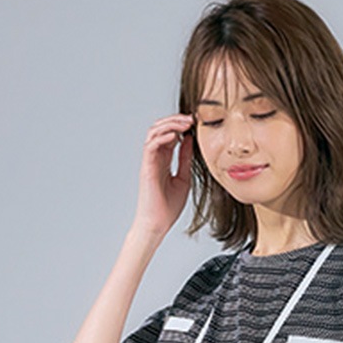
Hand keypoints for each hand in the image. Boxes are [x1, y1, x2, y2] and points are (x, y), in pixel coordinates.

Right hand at [131, 113, 194, 241]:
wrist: (158, 224)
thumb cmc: (168, 206)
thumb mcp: (183, 178)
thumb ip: (185, 159)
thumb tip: (189, 141)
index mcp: (164, 160)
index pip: (169, 135)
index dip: (181, 126)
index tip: (196, 123)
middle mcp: (155, 158)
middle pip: (160, 129)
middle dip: (175, 120)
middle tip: (192, 118)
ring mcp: (149, 162)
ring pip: (154, 132)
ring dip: (169, 124)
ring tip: (185, 123)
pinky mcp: (146, 167)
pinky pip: (151, 146)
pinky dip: (162, 137)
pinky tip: (175, 136)